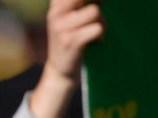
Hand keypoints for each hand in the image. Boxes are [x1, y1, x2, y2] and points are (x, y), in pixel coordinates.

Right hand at [30, 0, 104, 117]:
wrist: (60, 71)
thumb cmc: (71, 40)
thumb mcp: (68, 17)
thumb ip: (80, 4)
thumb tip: (100, 0)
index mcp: (56, 4)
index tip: (96, 5)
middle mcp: (56, 13)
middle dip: (98, 4)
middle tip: (95, 18)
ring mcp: (61, 28)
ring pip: (94, 11)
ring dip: (101, 22)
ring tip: (95, 32)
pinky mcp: (70, 41)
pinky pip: (97, 28)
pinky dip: (100, 35)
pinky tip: (95, 42)